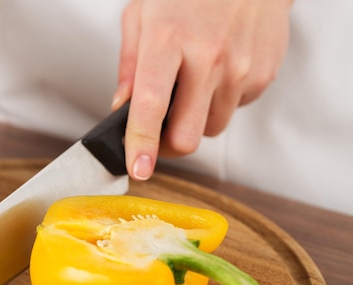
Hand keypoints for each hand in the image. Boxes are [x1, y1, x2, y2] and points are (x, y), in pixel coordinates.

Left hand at [114, 0, 292, 179]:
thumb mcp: (142, 14)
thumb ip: (128, 65)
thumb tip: (120, 109)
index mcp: (168, 39)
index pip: (150, 106)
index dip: (141, 144)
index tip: (138, 169)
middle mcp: (208, 57)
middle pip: (187, 136)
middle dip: (168, 145)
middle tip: (158, 132)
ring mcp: (240, 68)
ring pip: (211, 129)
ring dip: (195, 120)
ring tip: (192, 86)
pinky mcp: (263, 75)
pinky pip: (234, 110)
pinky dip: (220, 102)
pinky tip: (216, 73)